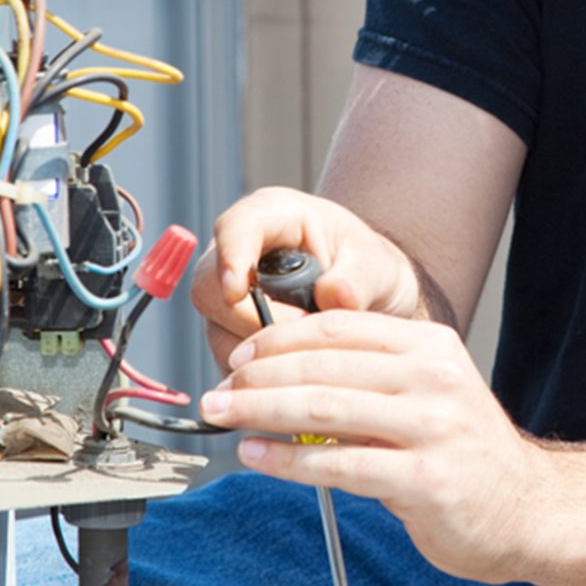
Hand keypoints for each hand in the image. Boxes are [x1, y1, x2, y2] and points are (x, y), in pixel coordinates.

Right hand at [190, 187, 422, 372]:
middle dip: (250, 319)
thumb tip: (333, 297)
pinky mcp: (230, 331)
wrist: (370, 297)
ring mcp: (228, 295)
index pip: (235, 229)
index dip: (230, 258)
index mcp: (272, 216)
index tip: (238, 291)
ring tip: (309, 348)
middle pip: (210, 286)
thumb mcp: (375, 264)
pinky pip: (230, 357)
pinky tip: (296, 365)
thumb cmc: (367, 267)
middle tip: (302, 333)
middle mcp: (239, 253)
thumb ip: (357, 278)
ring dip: (260, 349)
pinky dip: (261, 368)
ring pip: (217, 329)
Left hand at [198, 309, 550, 584]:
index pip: (338, 327)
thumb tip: (282, 370)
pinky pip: (338, 464)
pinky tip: (257, 458)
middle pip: (322, 365)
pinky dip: (287, 460)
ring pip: (323, 408)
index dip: (278, 338)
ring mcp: (431, 427)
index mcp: (429, 346)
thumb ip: (370, 376)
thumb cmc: (465, 454)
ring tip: (225, 417)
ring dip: (260, 412)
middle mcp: (433, 378)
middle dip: (257, 377)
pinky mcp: (424, 478)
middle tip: (217, 392)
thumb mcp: (429, 392)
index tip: (239, 355)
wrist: (528, 509)